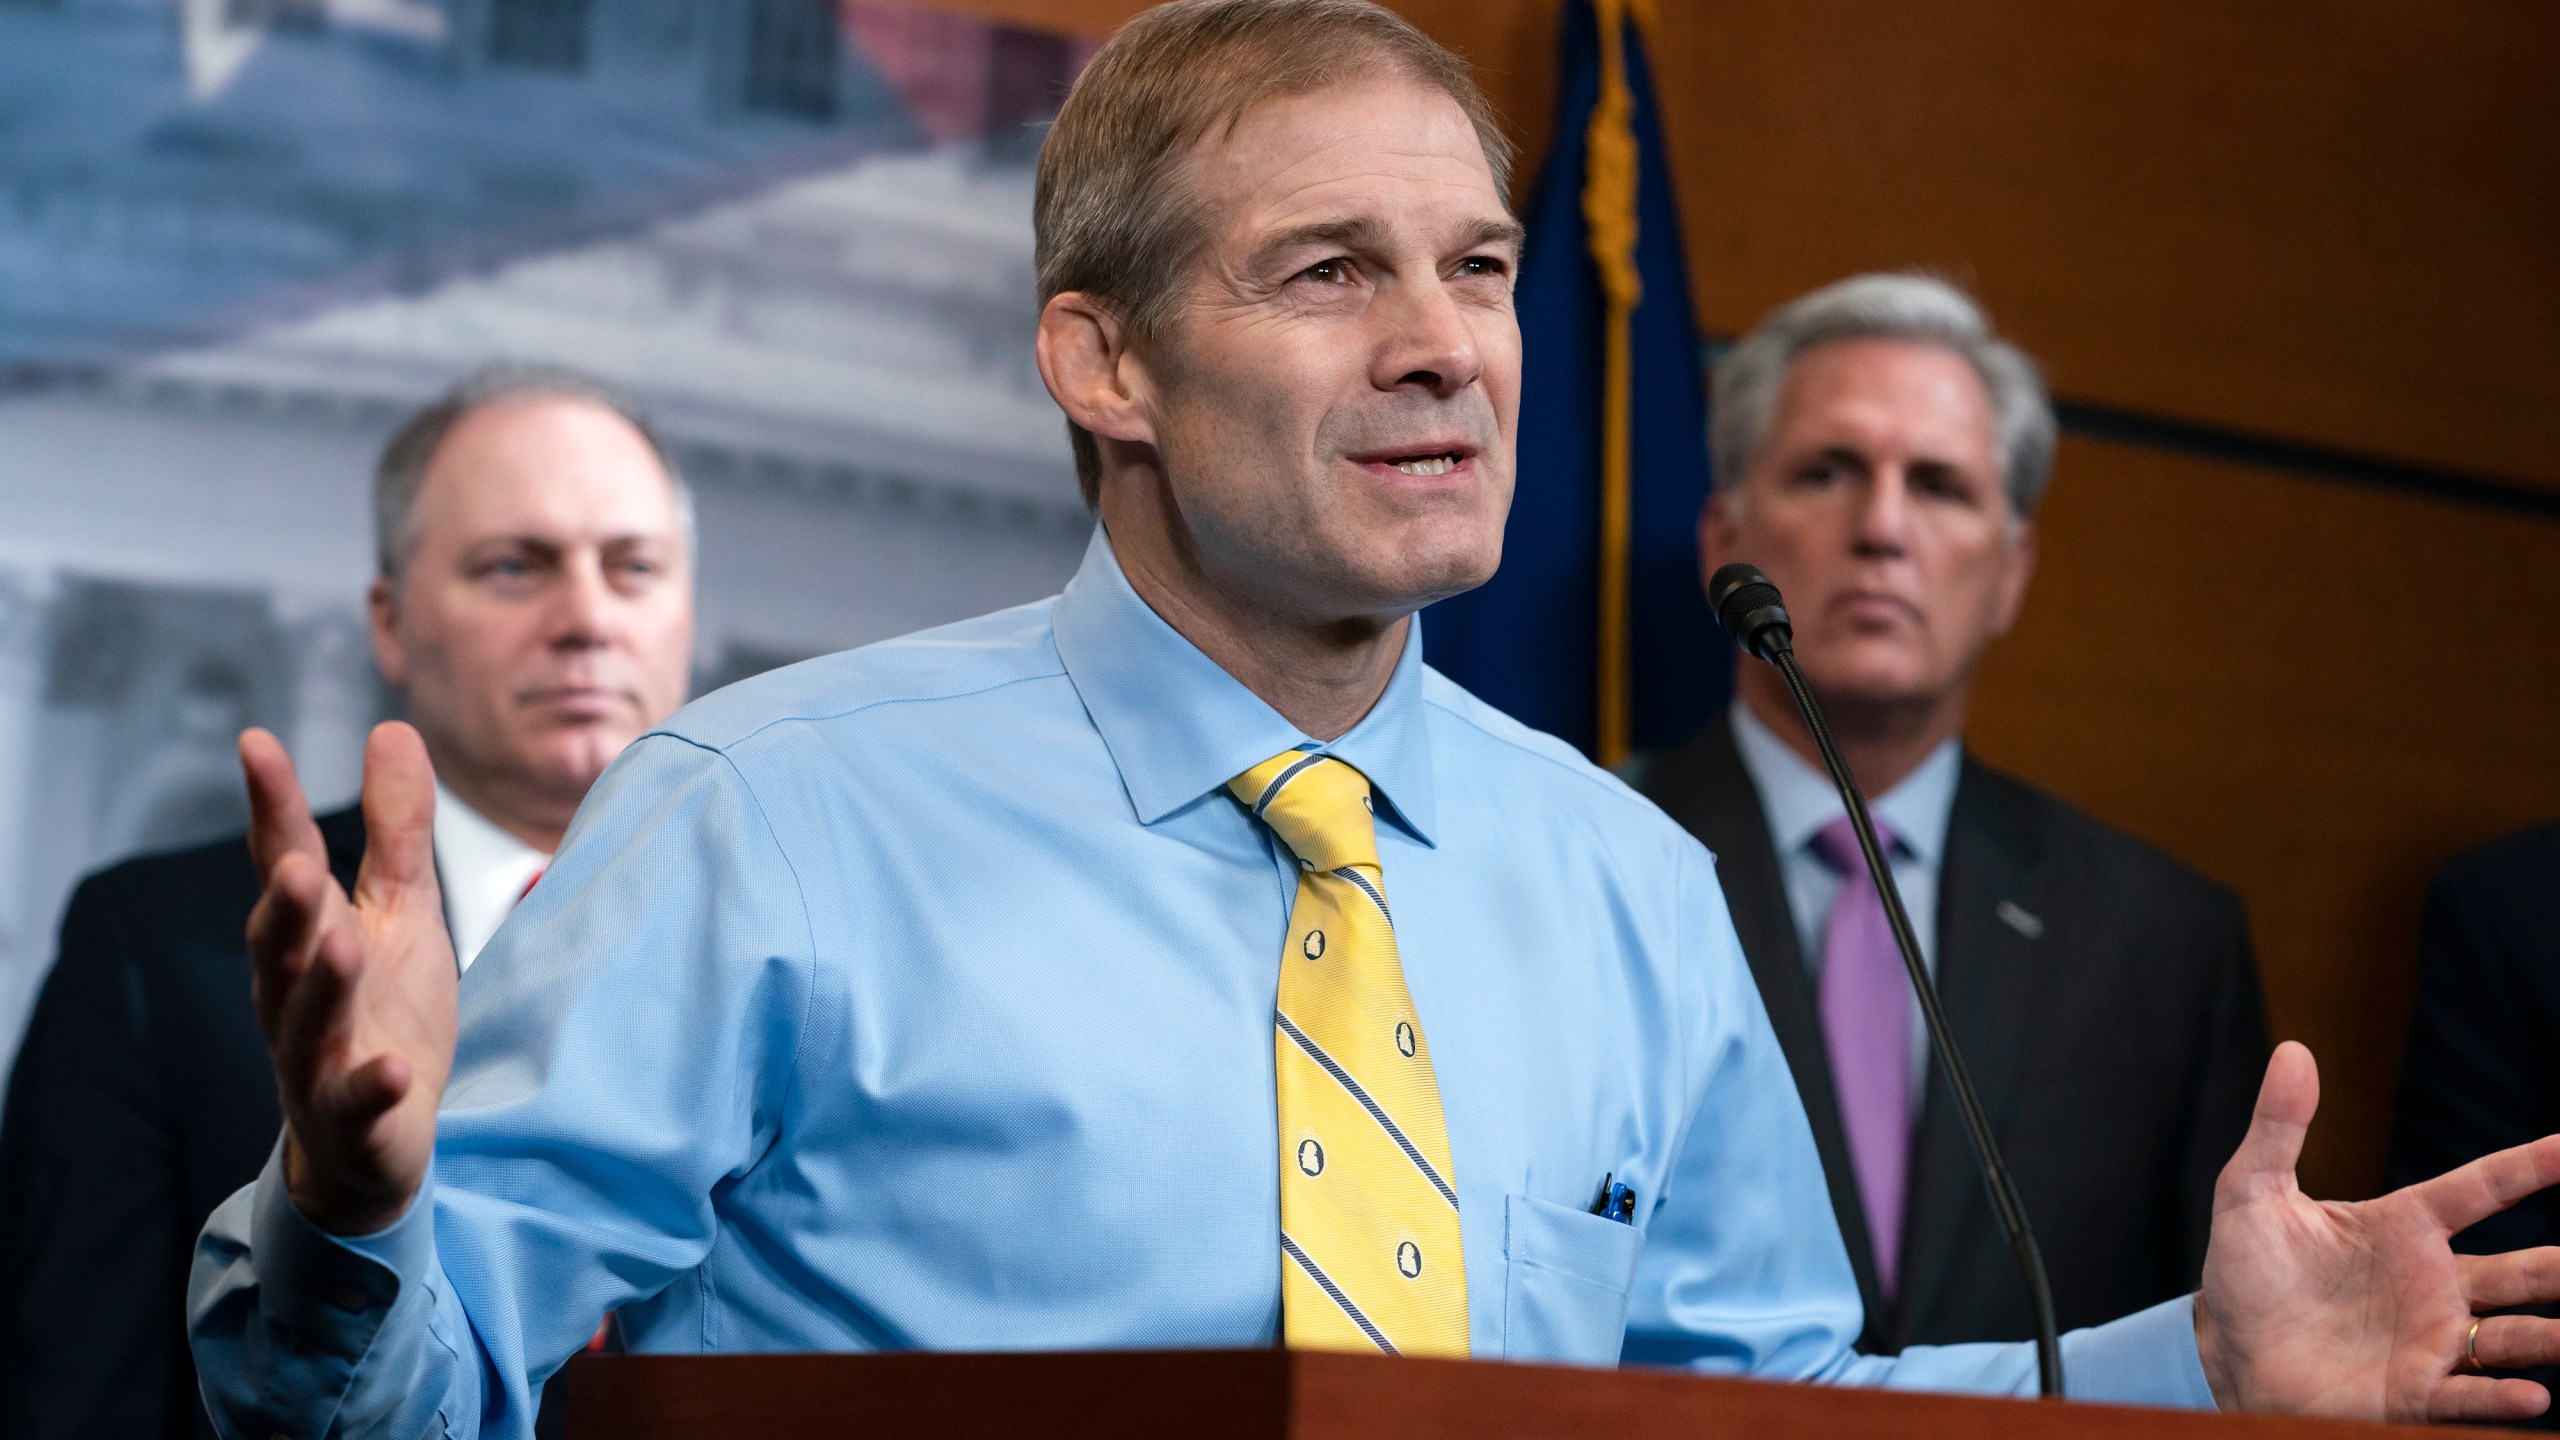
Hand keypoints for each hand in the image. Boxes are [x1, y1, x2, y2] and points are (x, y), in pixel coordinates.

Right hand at [242, 723, 455, 1235]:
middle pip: (281, 946)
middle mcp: (296, 993)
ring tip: (341, 944)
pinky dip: (371, 1086)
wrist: (373, 1138)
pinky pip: (355, 1103)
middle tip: (297, 865)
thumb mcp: (401, 910)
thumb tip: (391, 727)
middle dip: (285, 907)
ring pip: (308, 1021)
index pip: (284, 861)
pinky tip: (392, 1069)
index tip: (256, 743)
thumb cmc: (383, 1010)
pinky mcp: (353, 1117)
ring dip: (322, 985)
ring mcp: (318, 1059)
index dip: (272, 807)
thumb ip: (396, 828)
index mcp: (307, 935)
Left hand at [2196, 1041, 2559, 1421]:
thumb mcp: (2251, 1191)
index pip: (2481, 1188)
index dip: (2530, 1166)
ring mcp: (2430, 1339)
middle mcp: (2433, 1282)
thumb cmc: (2247, 1270)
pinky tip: (2535, 1398)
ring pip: (2514, 1335)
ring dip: (2549, 1337)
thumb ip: (2279, 1125)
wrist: (2227, 1348)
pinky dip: (2503, 1397)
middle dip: (2559, 1266)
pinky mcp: (2414, 1392)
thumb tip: (2293, 1050)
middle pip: (2520, 1270)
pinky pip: (2471, 1396)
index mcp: (2404, 1227)